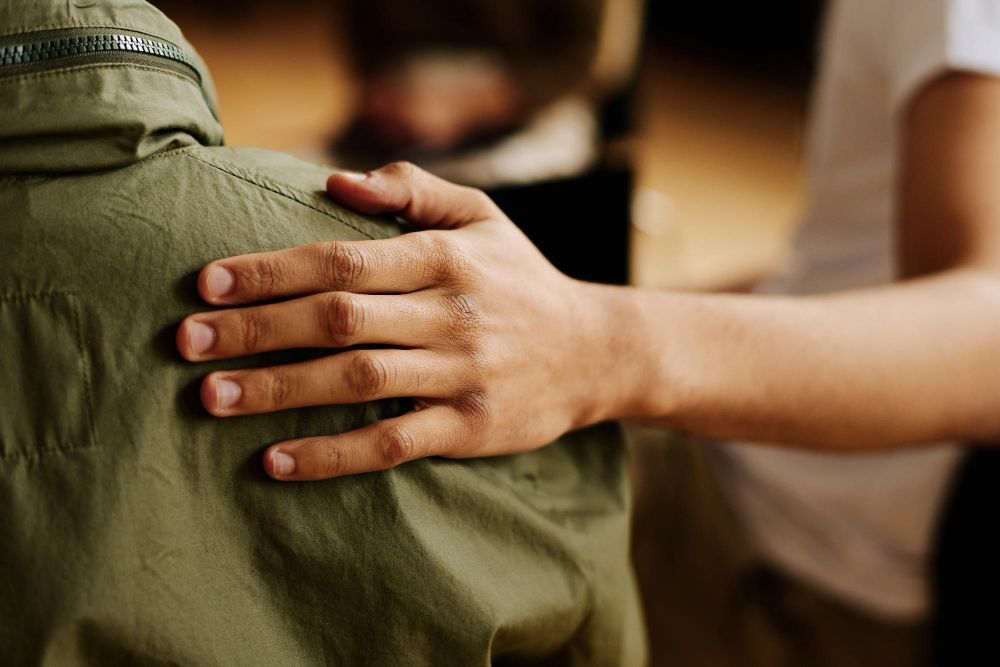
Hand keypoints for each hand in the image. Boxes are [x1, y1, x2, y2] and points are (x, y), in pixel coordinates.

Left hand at [177, 163, 636, 480]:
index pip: (343, 260)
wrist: (594, 351)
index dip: (272, 271)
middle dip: (257, 329)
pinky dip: (333, 455)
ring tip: (212, 397)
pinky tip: (276, 460)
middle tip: (187, 340)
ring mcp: (462, 375)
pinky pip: (392, 443)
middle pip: (339, 319)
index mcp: (446, 258)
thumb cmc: (522, 279)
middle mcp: (452, 314)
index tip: (208, 284)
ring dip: (280, 390)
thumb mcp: (482, 216)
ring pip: (357, 382)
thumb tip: (335, 182)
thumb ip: (413, 188)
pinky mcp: (469, 428)